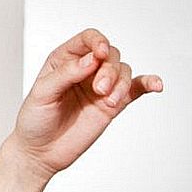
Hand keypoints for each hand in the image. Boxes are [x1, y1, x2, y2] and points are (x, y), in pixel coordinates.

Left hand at [12, 28, 162, 178]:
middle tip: (99, 90)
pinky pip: (136, 89)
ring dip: (121, 83)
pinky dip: (148, 84)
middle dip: (109, 70)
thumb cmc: (34, 120)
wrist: (40, 152)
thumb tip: (92, 59)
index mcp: (64, 60)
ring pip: (123, 71)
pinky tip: (156, 85)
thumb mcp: (42, 94)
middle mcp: (85, 70)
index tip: (100, 54)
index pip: (87, 40)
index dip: (97, 41)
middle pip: (110, 55)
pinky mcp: (113, 104)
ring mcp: (101, 86)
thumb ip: (65, 74)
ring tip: (109, 100)